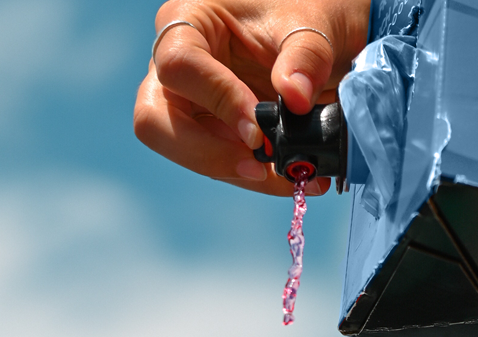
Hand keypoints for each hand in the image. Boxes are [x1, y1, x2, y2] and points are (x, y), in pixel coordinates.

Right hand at [133, 0, 370, 194]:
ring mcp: (187, 102)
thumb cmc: (304, 12)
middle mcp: (174, 65)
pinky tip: (291, 179)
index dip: (217, 101)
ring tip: (291, 178)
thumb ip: (305, 56)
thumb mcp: (310, 24)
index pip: (180, 66)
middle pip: (155, 121)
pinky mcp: (210, 130)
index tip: (258, 130)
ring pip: (185, 152)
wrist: (321, 33)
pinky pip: (218, 162)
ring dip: (236, 172)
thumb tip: (295, 98)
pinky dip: (254, 176)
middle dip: (205, 153)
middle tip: (258, 168)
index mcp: (188, 21)